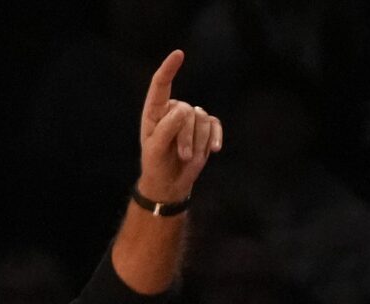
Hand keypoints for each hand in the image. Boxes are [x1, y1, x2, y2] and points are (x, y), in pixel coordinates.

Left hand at [136, 50, 221, 203]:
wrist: (170, 182)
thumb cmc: (157, 164)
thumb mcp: (155, 150)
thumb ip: (166, 128)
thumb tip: (184, 109)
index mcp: (155, 111)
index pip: (161, 86)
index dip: (169, 69)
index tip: (178, 54)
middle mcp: (174, 110)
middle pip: (186, 111)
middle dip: (186, 136)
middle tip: (182, 155)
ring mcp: (191, 118)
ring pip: (202, 119)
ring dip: (198, 142)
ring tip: (187, 157)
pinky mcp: (206, 127)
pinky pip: (215, 125)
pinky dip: (215, 138)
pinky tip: (214, 150)